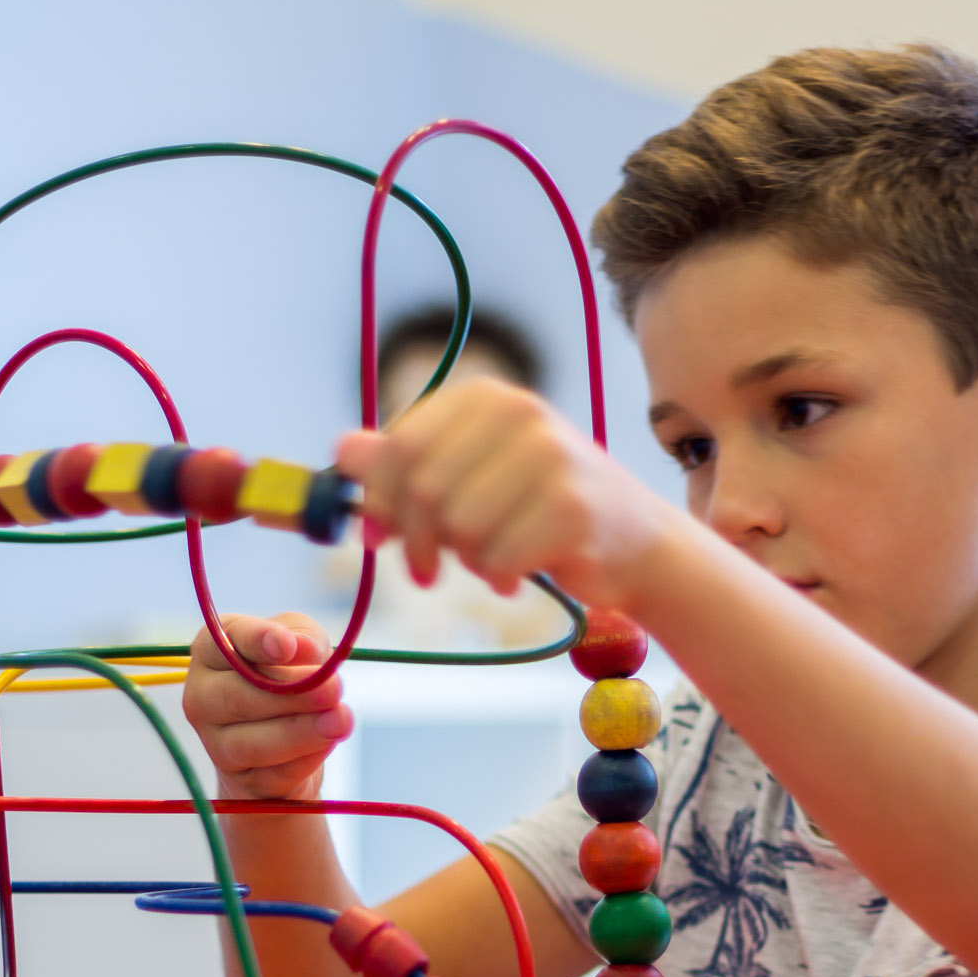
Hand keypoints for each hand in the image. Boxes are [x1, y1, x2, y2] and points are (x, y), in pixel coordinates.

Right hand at [182, 612, 353, 801]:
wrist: (286, 740)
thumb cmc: (291, 676)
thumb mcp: (302, 642)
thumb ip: (303, 637)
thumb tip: (302, 648)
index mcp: (211, 652)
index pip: (228, 642)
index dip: (257, 642)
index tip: (287, 646)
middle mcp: (203, 697)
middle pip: (239, 697)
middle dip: (291, 694)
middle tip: (334, 689)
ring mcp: (217, 744)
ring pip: (253, 743)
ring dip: (300, 732)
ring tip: (340, 720)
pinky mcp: (244, 781)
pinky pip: (275, 773)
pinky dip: (306, 759)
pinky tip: (329, 743)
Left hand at [335, 378, 671, 611]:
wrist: (635, 543)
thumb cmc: (542, 510)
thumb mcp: (471, 478)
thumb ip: (406, 464)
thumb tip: (342, 451)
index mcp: (486, 398)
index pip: (402, 448)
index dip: (379, 501)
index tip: (378, 537)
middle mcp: (520, 413)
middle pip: (425, 490)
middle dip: (417, 543)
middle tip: (428, 571)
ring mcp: (551, 457)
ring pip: (461, 528)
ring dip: (466, 562)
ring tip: (491, 562)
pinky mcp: (572, 507)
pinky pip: (499, 558)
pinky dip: (500, 578)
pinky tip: (519, 574)